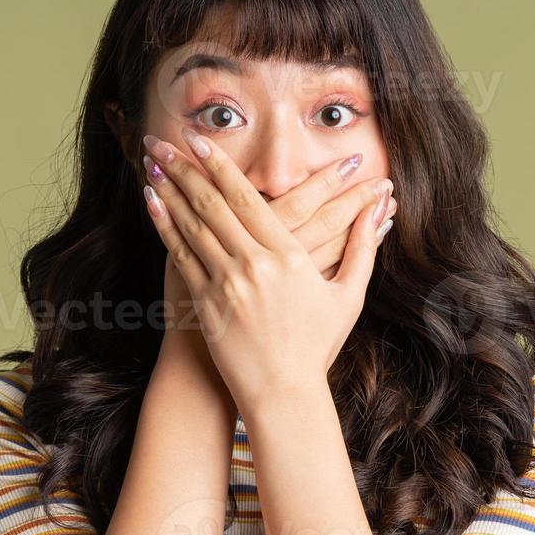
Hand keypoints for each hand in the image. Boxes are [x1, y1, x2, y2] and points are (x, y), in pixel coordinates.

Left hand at [138, 126, 393, 410]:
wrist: (283, 395)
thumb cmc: (317, 346)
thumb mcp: (348, 296)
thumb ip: (363, 249)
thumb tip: (381, 210)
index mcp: (290, 258)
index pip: (249, 200)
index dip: (222, 168)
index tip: (203, 142)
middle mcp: (254, 266)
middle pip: (214, 205)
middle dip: (186, 168)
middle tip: (166, 140)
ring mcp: (226, 285)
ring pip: (192, 226)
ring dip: (170, 190)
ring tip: (153, 163)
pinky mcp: (206, 306)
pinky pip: (181, 257)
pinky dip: (166, 227)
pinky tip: (153, 203)